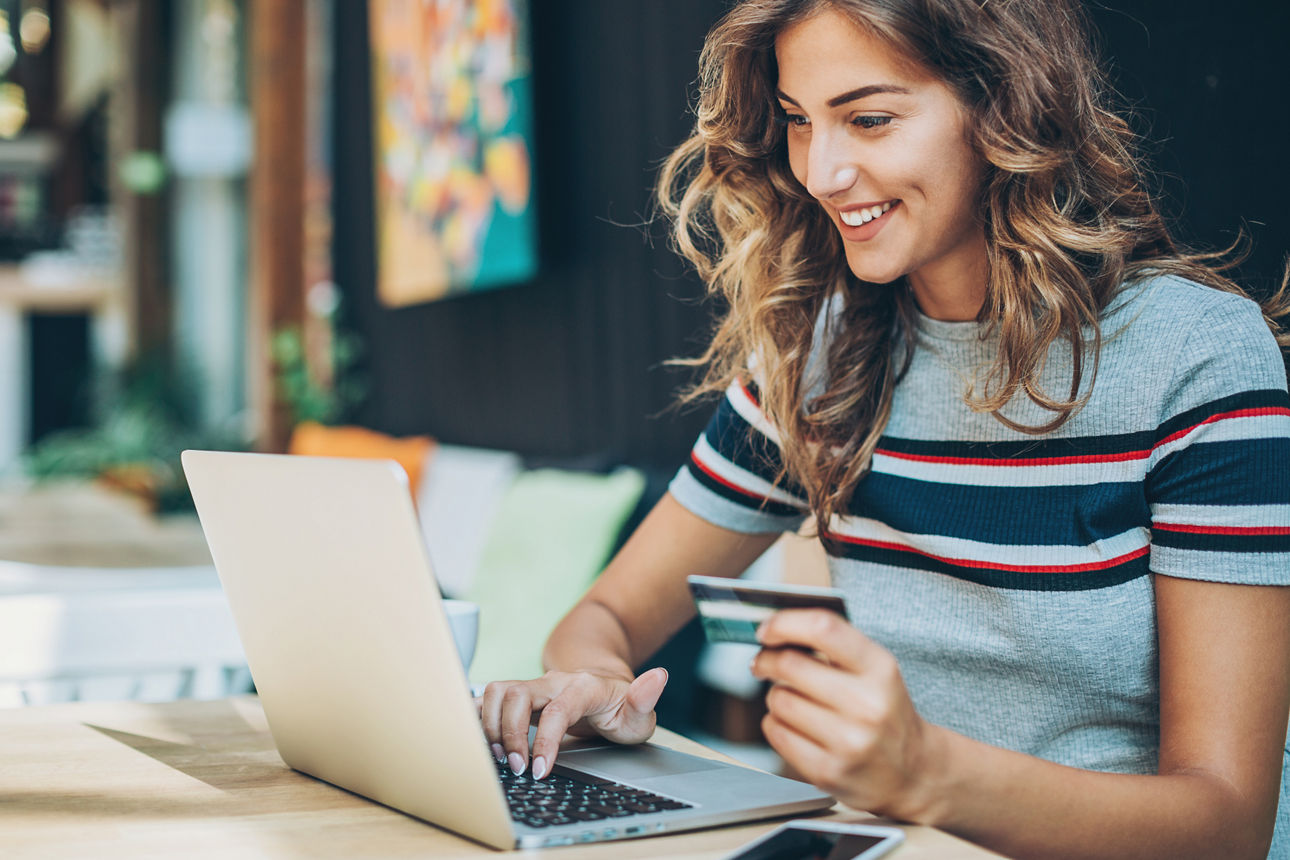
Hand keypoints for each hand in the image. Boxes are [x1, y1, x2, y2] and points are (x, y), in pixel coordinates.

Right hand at [477, 667, 668, 779]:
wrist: (604, 686)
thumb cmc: (620, 706)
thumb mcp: (640, 712)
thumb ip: (645, 699)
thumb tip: (658, 676)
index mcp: (583, 688)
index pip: (557, 710)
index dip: (544, 742)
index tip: (540, 772)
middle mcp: (554, 681)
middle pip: (517, 694)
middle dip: (509, 734)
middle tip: (517, 767)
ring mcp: (534, 685)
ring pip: (498, 690)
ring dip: (491, 725)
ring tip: (499, 756)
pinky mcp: (519, 694)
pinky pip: (489, 696)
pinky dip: (478, 715)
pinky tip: (479, 738)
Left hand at [751, 609, 935, 820]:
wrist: (913, 771)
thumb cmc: (883, 710)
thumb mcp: (875, 670)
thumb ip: (833, 644)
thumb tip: (776, 626)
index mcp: (880, 669)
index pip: (824, 629)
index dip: (785, 623)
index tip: (766, 629)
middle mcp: (868, 705)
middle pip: (790, 665)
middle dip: (767, 660)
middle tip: (763, 662)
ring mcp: (849, 742)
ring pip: (779, 700)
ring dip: (776, 695)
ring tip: (793, 700)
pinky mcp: (828, 772)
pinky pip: (776, 732)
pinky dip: (775, 723)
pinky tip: (793, 725)